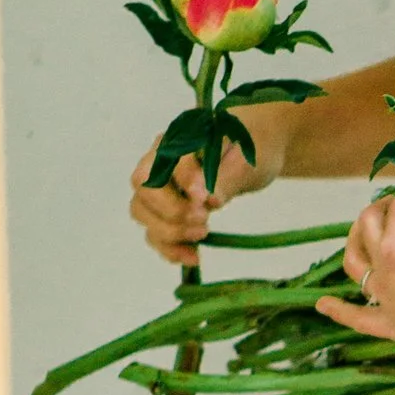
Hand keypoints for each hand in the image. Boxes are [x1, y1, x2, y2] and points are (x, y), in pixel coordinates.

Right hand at [130, 121, 276, 268]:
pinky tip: (194, 256)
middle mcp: (161, 159)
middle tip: (204, 221)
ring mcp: (159, 186)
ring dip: (168, 231)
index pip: (169, 158)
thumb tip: (207, 199)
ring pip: (141, 211)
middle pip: (143, 186)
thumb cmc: (250, 150)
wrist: (253, 155)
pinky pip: (153, 232)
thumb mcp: (248, 161)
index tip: (205, 201)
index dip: (183, 181)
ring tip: (203, 235)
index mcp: (181, 137)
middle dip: (171, 210)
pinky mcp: (165, 209)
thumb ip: (226, 178)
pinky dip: (169, 248)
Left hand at [318, 196, 394, 394]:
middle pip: (368, 223)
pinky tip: (323, 304)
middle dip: (385, 206)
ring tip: (366, 227)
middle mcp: (381, 270)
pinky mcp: (389, 324)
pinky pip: (357, 317)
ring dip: (355, 239)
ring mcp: (382, 298)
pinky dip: (339, 309)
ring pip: (353, 261)